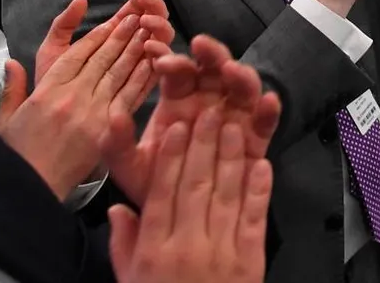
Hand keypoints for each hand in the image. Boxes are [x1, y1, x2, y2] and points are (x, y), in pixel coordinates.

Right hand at [0, 0, 171, 198]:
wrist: (31, 188)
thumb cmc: (18, 154)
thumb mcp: (6, 119)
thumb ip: (13, 88)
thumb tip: (11, 62)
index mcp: (48, 91)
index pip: (78, 54)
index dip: (97, 35)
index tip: (113, 20)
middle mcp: (73, 97)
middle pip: (103, 58)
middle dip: (123, 34)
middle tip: (140, 14)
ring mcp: (93, 112)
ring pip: (119, 73)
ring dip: (137, 49)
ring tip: (151, 28)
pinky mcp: (108, 129)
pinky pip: (130, 97)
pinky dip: (144, 78)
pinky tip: (156, 62)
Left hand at [105, 34, 279, 206]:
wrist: (177, 220)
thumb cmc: (153, 185)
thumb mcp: (128, 166)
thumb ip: (117, 143)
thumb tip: (114, 115)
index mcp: (178, 101)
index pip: (178, 72)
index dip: (171, 60)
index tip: (158, 57)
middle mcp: (210, 102)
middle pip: (216, 69)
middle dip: (210, 53)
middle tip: (200, 44)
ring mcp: (236, 118)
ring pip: (244, 88)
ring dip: (240, 74)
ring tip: (232, 70)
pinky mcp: (255, 139)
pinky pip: (266, 122)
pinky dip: (270, 110)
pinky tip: (269, 102)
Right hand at [107, 106, 271, 282]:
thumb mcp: (131, 279)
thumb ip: (124, 243)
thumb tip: (118, 209)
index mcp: (156, 249)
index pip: (163, 193)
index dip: (172, 158)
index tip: (177, 128)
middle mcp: (188, 246)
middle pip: (196, 186)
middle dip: (204, 146)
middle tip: (209, 113)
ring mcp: (221, 252)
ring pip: (226, 196)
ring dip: (232, 158)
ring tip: (235, 127)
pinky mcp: (250, 260)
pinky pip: (253, 219)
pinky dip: (259, 190)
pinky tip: (261, 165)